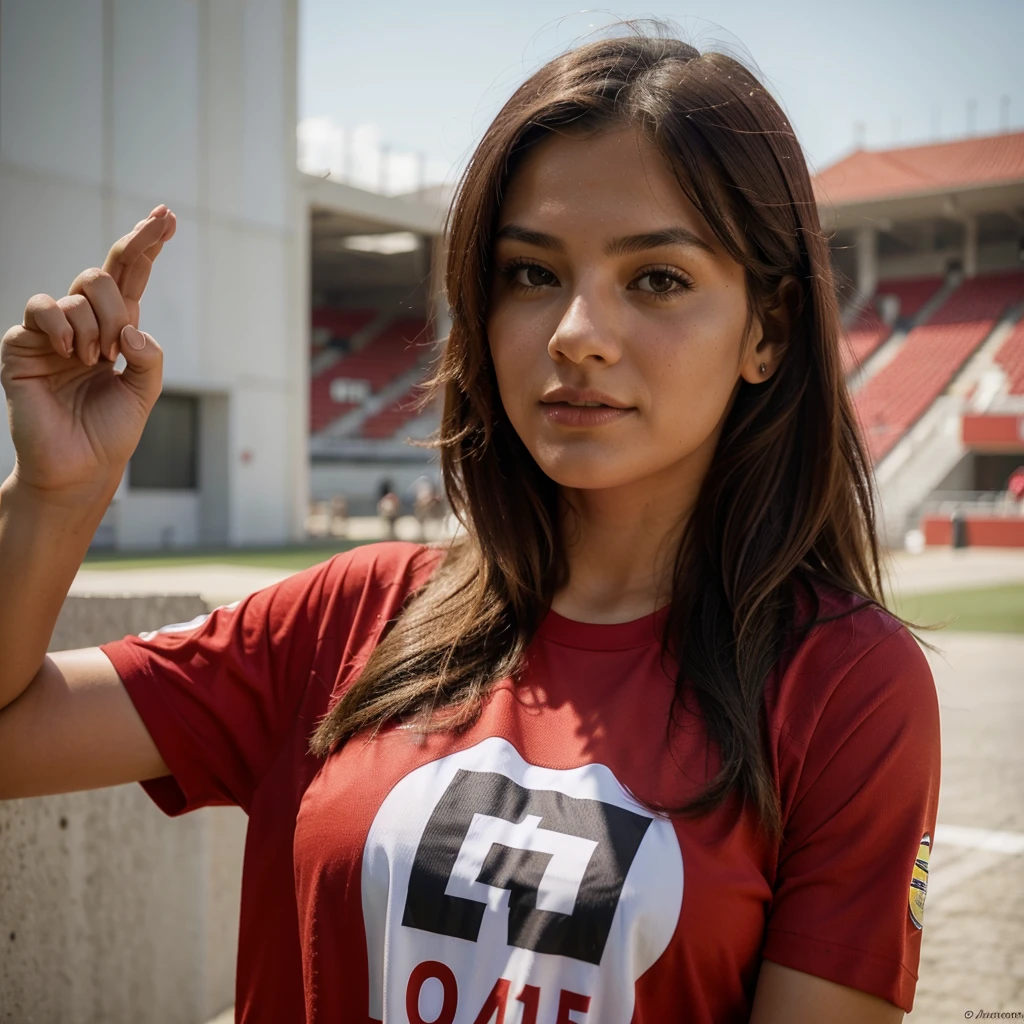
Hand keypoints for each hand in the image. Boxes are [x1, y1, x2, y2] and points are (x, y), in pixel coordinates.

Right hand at [0, 206, 175, 497]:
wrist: (78, 467)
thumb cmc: (111, 431)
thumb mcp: (144, 392)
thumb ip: (149, 356)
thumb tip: (130, 328)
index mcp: (117, 329)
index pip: (132, 275)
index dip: (147, 244)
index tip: (168, 216)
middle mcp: (85, 323)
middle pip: (104, 276)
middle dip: (118, 306)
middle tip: (114, 351)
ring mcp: (52, 332)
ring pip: (79, 293)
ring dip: (96, 329)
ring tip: (92, 364)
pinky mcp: (22, 344)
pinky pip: (42, 308)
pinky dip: (63, 328)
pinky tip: (69, 355)